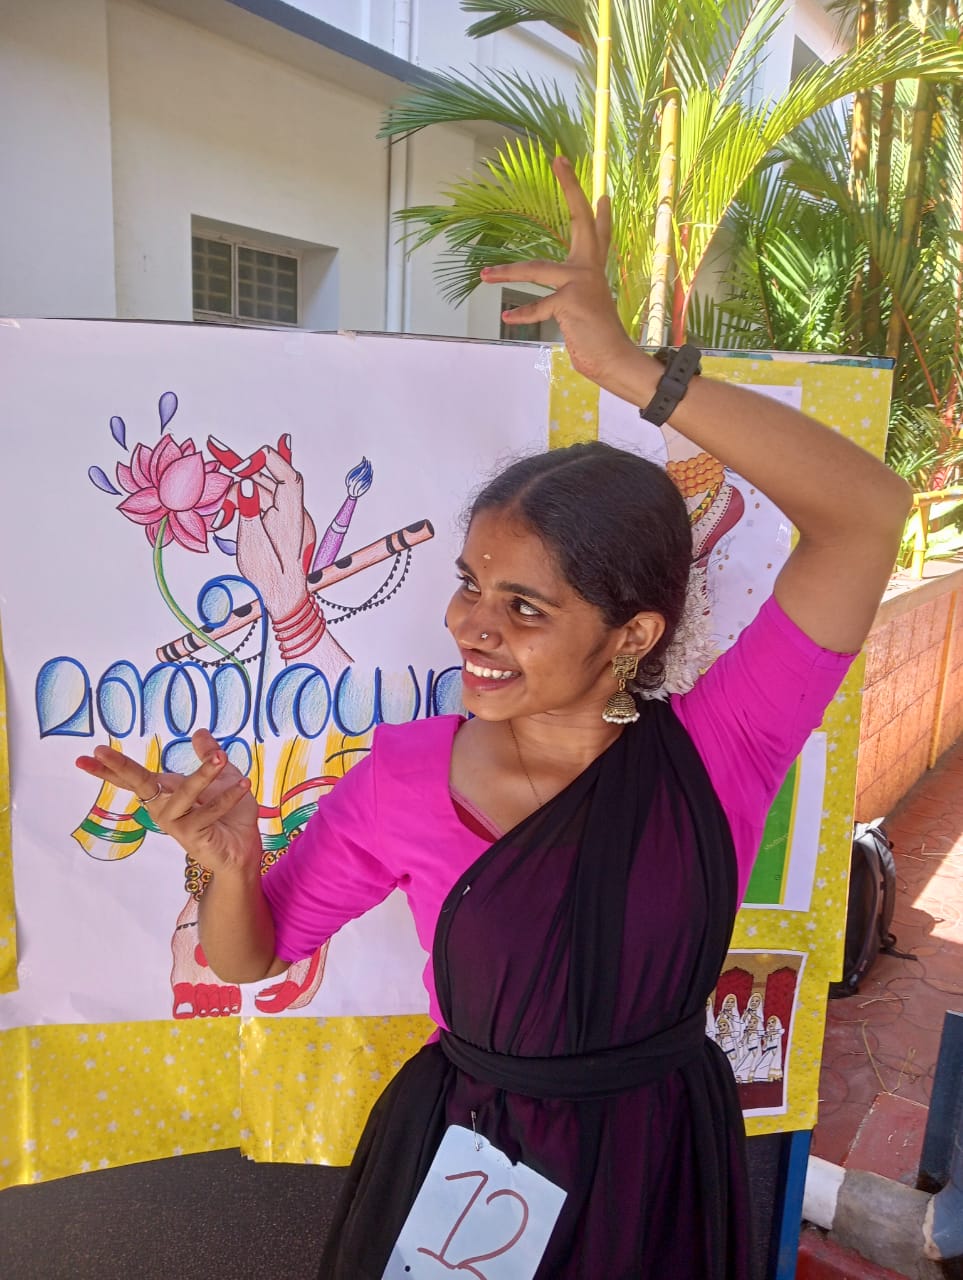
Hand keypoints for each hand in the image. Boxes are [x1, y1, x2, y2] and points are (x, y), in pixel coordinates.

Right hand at [75, 729, 259, 877]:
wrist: (245, 849)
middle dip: (120, 767)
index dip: (108, 769)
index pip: (132, 779)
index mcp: (166, 793)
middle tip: (100, 750)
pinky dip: (228, 796)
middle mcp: (164, 808)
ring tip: (222, 756)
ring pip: (184, 793)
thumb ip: (208, 755)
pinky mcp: (192, 837)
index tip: (85, 757)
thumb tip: (198, 732)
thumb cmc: (231, 815)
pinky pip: (209, 811)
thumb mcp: (222, 777)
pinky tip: (243, 784)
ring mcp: (175, 824)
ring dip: (204, 774)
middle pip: (139, 784)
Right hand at [234, 444, 316, 621]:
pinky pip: (260, 502)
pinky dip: (242, 505)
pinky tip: (226, 509)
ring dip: (236, 498)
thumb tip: (246, 485)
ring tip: (219, 520)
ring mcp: (286, 516)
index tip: (239, 466)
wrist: (283, 598)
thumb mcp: (253, 547)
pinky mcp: (279, 521)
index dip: (265, 462)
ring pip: (258, 491)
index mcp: (293, 517)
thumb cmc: (269, 579)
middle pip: (266, 480)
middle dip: (239, 475)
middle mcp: (293, 512)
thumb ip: (249, 513)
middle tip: (214, 447)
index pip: (288, 476)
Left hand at [480, 155, 640, 390]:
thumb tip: (561, 294)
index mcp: (592, 267)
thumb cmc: (595, 337)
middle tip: (560, 159)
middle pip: (581, 219)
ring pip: (537, 269)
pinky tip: (507, 316)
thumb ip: (573, 290)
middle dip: (571, 188)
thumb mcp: (584, 305)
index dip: (591, 204)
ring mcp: (580, 282)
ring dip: (507, 272)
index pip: (594, 228)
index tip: (586, 178)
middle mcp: (589, 268)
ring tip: (484, 275)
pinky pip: (538, 305)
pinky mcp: (571, 300)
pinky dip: (522, 314)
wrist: (614, 359)